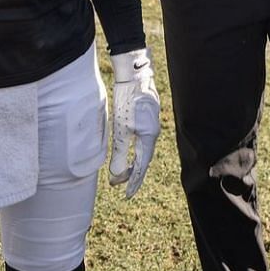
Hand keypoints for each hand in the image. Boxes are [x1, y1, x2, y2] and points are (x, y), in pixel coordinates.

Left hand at [108, 48, 160, 197]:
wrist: (135, 76)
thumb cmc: (128, 101)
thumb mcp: (120, 128)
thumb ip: (119, 152)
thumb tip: (116, 175)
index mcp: (148, 138)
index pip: (141, 166)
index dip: (133, 182)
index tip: (126, 194)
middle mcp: (153, 134)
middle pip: (143, 160)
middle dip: (133, 175)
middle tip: (121, 186)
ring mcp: (151, 126)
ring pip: (143, 150)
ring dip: (133, 163)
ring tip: (123, 173)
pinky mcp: (147, 118)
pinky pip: (143, 141)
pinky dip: (135, 151)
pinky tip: (129, 152)